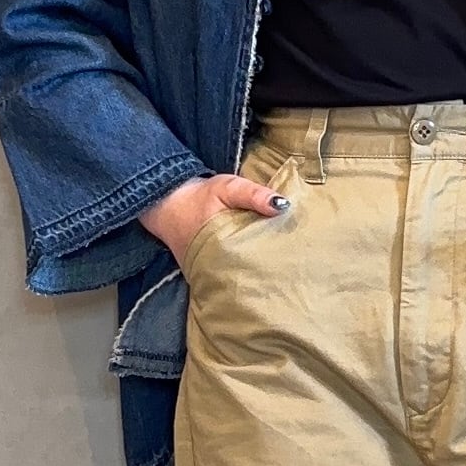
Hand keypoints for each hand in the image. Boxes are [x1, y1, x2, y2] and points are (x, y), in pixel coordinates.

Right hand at [138, 173, 289, 268]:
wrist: (163, 204)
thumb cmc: (198, 196)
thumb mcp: (226, 188)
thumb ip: (253, 195)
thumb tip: (283, 206)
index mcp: (225, 250)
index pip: (260, 265)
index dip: (281, 264)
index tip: (301, 261)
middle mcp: (221, 268)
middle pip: (256, 276)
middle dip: (276, 273)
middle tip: (302, 269)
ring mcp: (216, 273)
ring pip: (246, 277)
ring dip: (265, 273)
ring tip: (291, 271)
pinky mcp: (213, 271)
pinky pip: (237, 274)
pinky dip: (251, 270)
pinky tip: (270, 268)